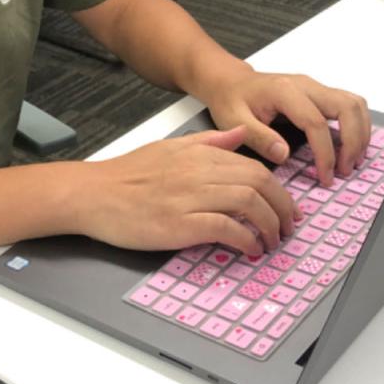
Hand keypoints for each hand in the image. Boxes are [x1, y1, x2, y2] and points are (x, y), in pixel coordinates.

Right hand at [79, 127, 300, 256]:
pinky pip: (225, 228)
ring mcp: (190, 197)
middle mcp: (199, 172)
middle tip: (289, 227)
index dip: (279, 189)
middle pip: (259, 183)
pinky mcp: (180, 224)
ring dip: (269, 226)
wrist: (94, 194)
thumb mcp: (171, 147)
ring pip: (248, 204)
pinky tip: (250, 250)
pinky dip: (245, 240)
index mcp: (199, 154)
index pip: (254, 167)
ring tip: (273, 242)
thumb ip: (209, 141)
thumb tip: (240, 134)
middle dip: (282, 207)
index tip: (286, 208)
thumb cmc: (128, 174)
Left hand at [205, 72, 370, 186]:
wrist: (231, 81)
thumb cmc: (231, 100)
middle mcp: (306, 85)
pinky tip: (349, 148)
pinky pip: (349, 105)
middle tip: (344, 170)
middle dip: (353, 142)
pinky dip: (357, 126)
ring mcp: (315, 87)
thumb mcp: (234, 121)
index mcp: (284, 91)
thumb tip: (285, 154)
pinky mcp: (320, 93)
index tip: (326, 177)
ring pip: (354, 103)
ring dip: (360, 133)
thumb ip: (259, 138)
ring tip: (351, 161)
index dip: (325, 153)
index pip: (316, 123)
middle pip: (347, 107)